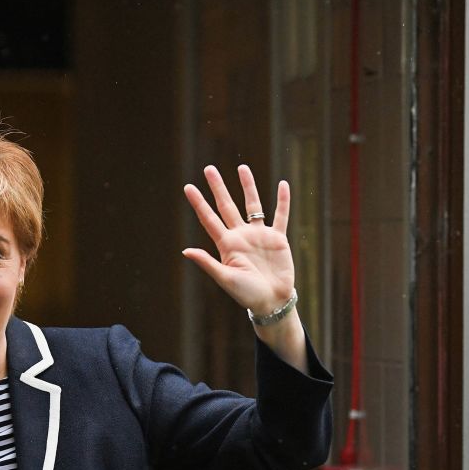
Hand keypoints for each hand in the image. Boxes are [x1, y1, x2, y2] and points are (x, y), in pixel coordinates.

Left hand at [182, 165, 294, 315]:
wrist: (272, 301)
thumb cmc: (247, 294)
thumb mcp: (225, 279)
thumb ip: (208, 263)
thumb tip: (185, 251)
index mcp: (227, 245)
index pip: (209, 219)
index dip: (199, 203)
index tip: (188, 187)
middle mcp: (241, 236)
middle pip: (227, 206)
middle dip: (218, 187)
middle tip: (209, 169)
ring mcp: (259, 236)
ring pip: (253, 205)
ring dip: (248, 186)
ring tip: (242, 167)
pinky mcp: (278, 239)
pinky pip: (280, 216)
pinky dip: (283, 201)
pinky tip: (283, 185)